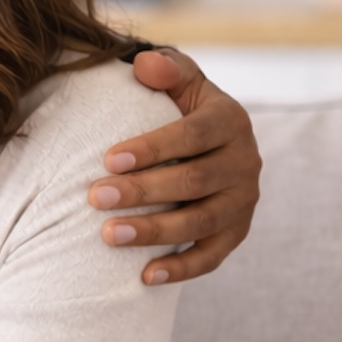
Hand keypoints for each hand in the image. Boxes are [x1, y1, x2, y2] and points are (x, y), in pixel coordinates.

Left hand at [93, 48, 261, 284]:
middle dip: (143, 191)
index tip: (108, 159)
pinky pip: (211, 257)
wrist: (207, 146)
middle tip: (95, 197)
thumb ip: (166, 69)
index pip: (194, 135)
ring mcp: (244, 202)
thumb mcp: (180, 82)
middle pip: (194, 181)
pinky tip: (144, 276)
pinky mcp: (236, 234)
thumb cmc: (179, 109)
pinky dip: (180, 268)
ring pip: (201, 222)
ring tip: (109, 235)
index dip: (153, 148)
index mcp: (231, 120)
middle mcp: (246, 162)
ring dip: (155, 231)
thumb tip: (144, 65)